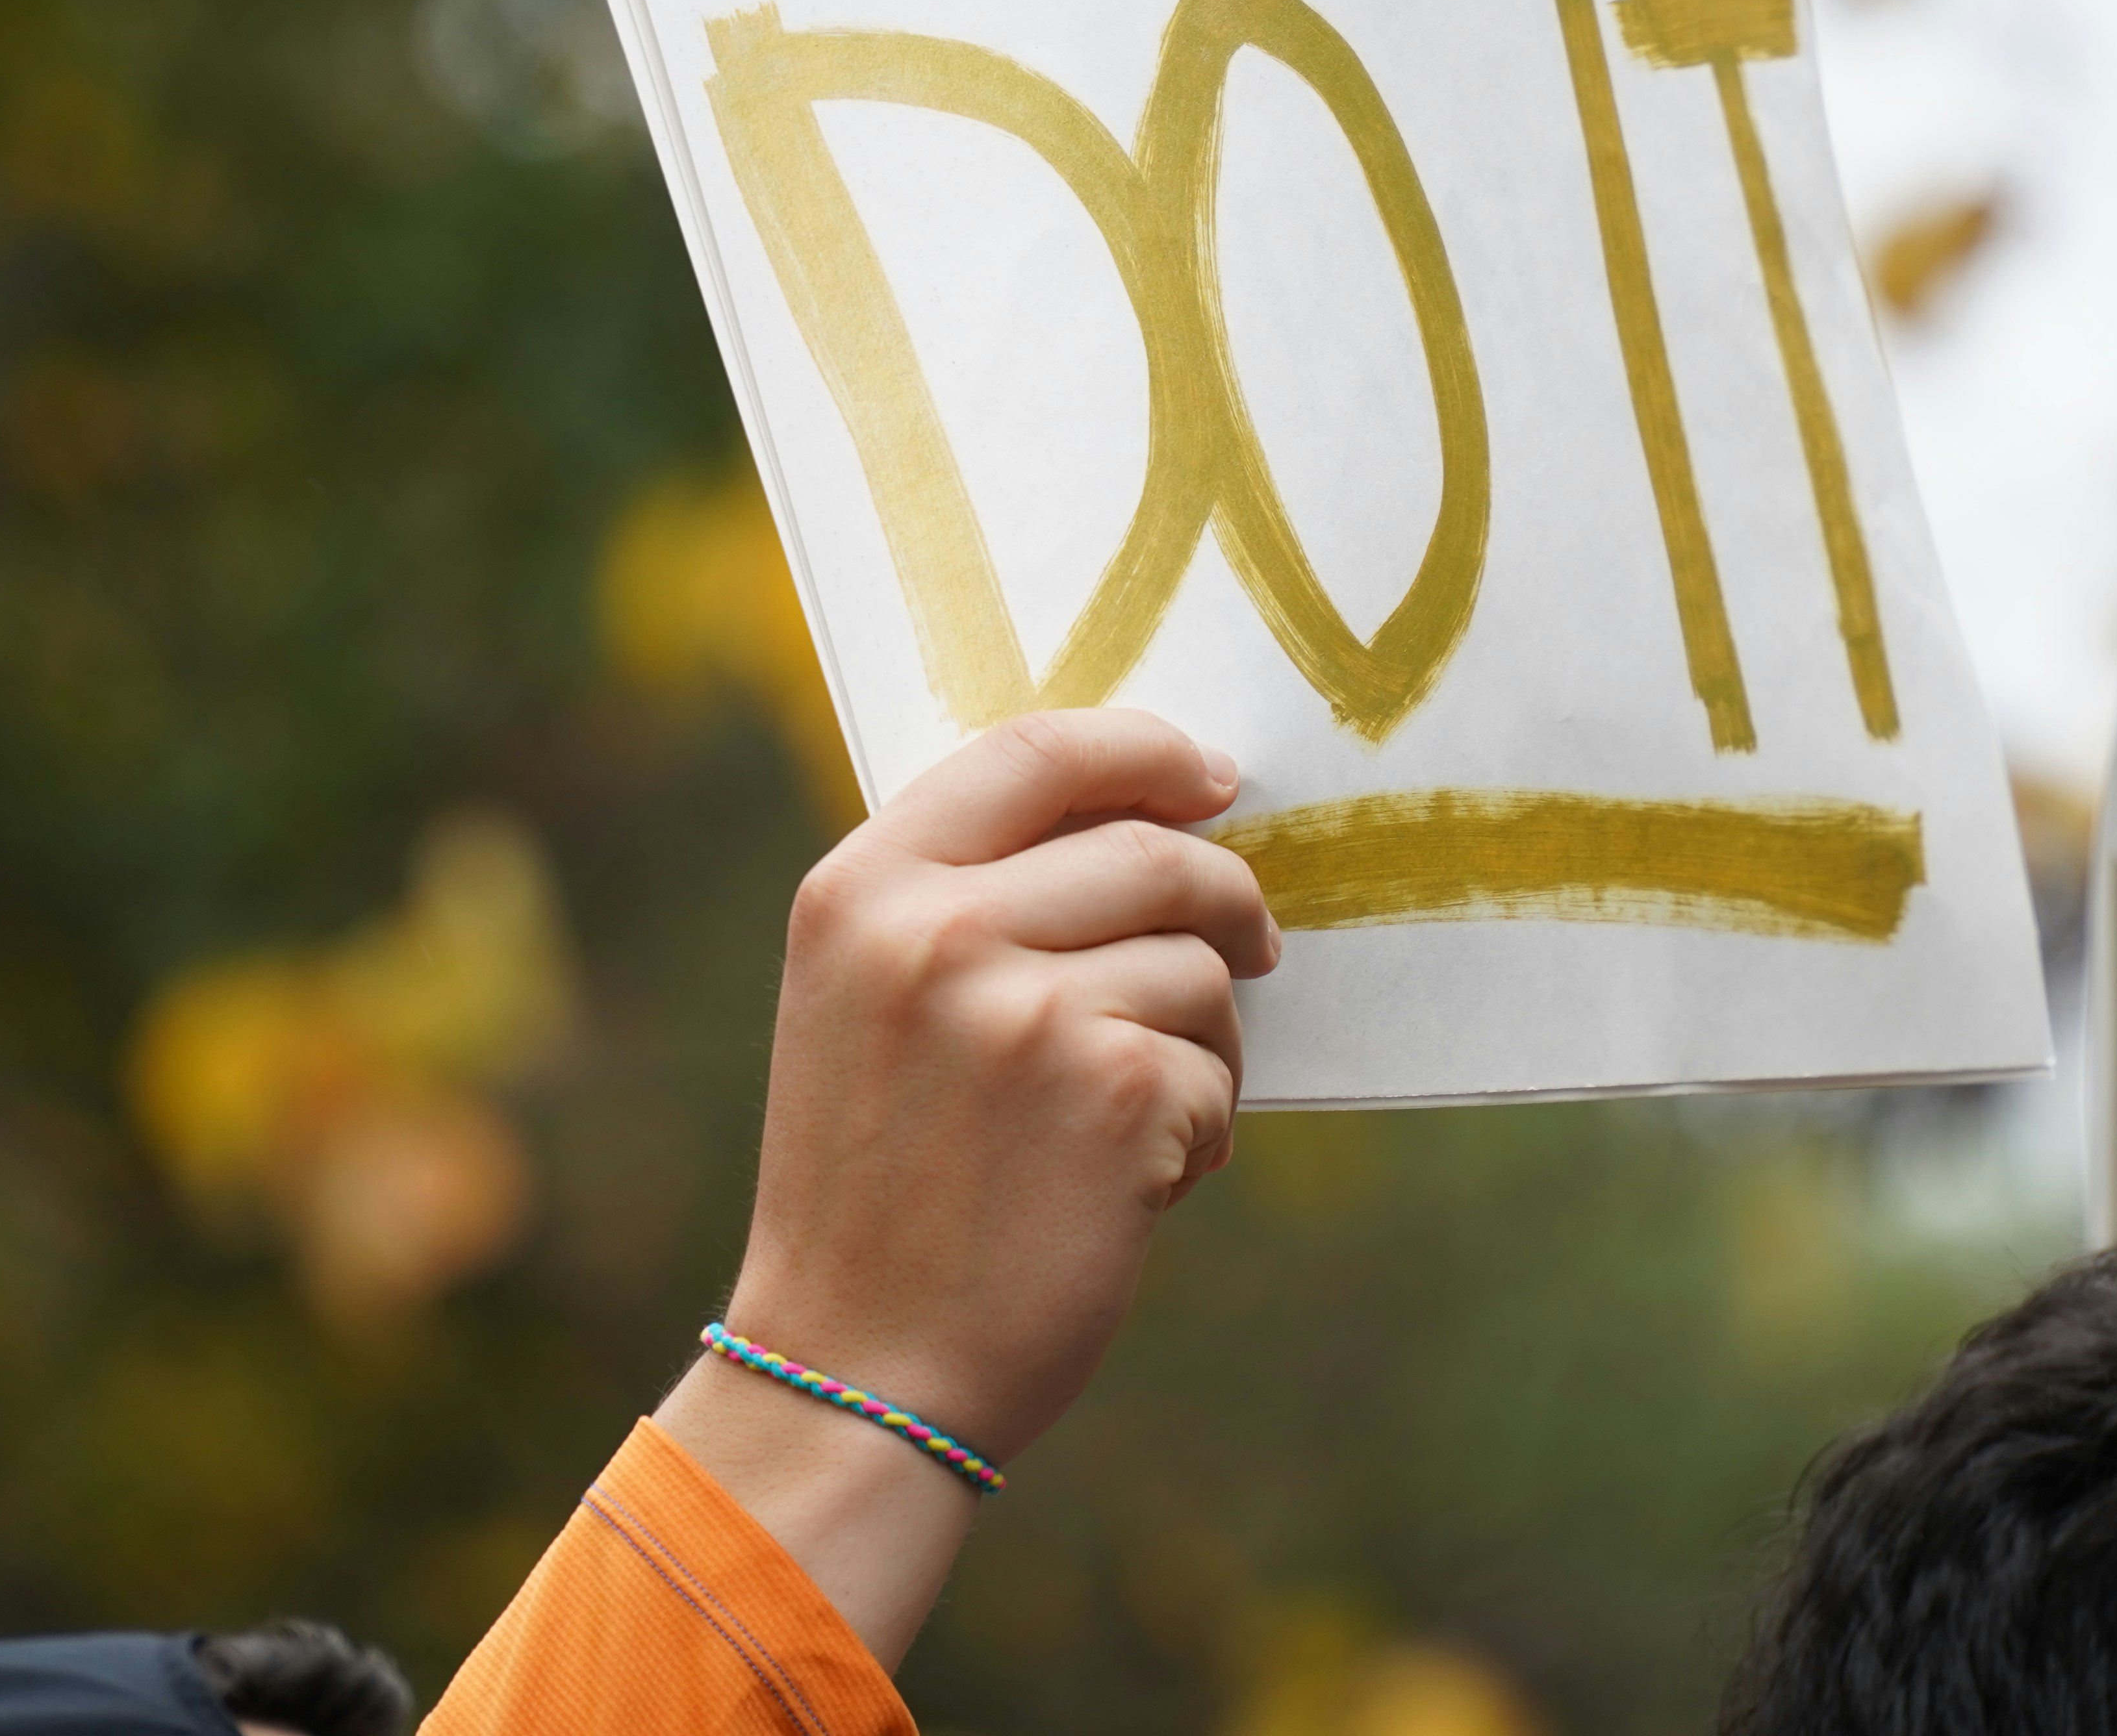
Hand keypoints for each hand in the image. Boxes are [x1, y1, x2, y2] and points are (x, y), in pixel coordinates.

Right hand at [654, 708, 1279, 1659]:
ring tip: (1140, 1117)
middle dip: (1225, 899)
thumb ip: (964, 894)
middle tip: (1255, 946)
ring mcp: (1027, 1010)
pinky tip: (1133, 1186)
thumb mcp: (863, 1002)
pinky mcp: (1115, 1093)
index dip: (1141, 750)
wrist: (861, 1367)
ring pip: (1200, 965)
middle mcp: (935, 931)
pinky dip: (1202, 1129)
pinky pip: (1215, 1070)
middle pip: (1149, 849)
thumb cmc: (878, 1187)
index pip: (1031, 748)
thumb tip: (1143, 812)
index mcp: (861, 889)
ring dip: (1204, 1041)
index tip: (1211, 775)